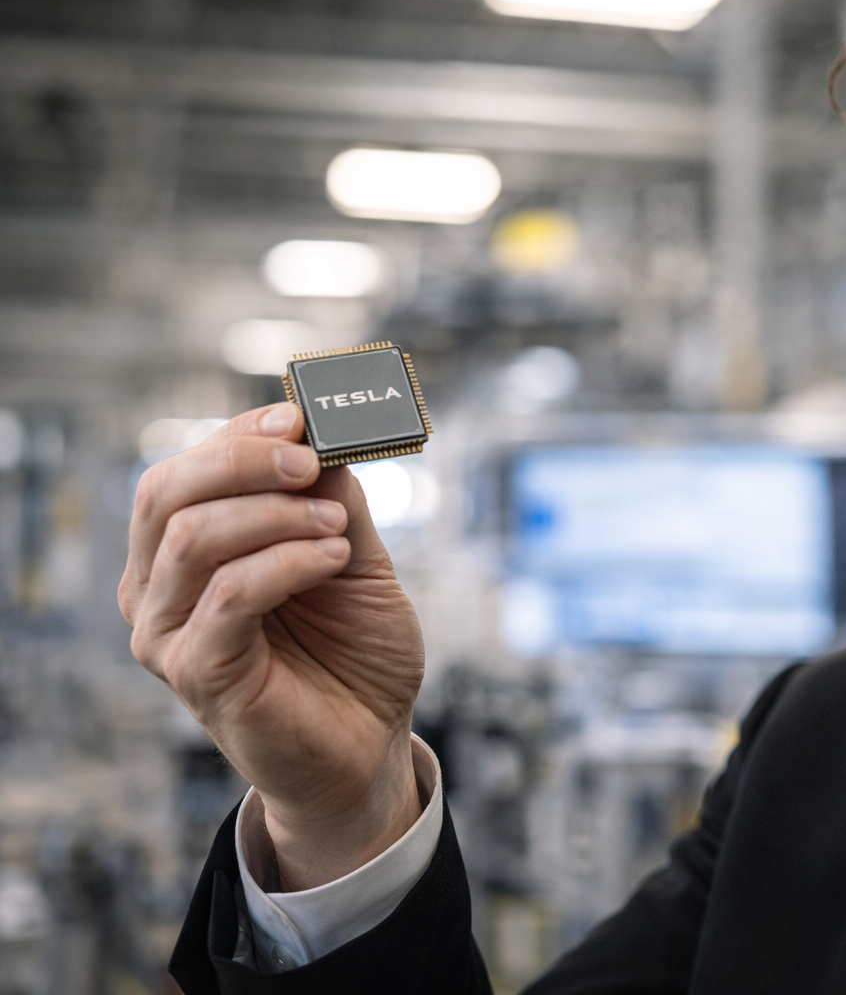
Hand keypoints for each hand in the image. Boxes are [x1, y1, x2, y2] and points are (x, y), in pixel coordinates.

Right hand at [119, 402, 424, 890]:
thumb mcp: (352, 557)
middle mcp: (158, 590)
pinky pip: (229, 595)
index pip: (181, 470)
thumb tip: (321, 434)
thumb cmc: (354, 652)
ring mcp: (167, 635)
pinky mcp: (196, 674)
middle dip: (243, 461)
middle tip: (311, 458)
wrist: (370, 744)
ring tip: (338, 527)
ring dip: (276, 515)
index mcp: (181, 554)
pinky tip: (335, 557)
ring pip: (194, 538)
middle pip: (167, 493)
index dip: (237, 435)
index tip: (299, 417)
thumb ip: (331, 499)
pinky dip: (288, 563)